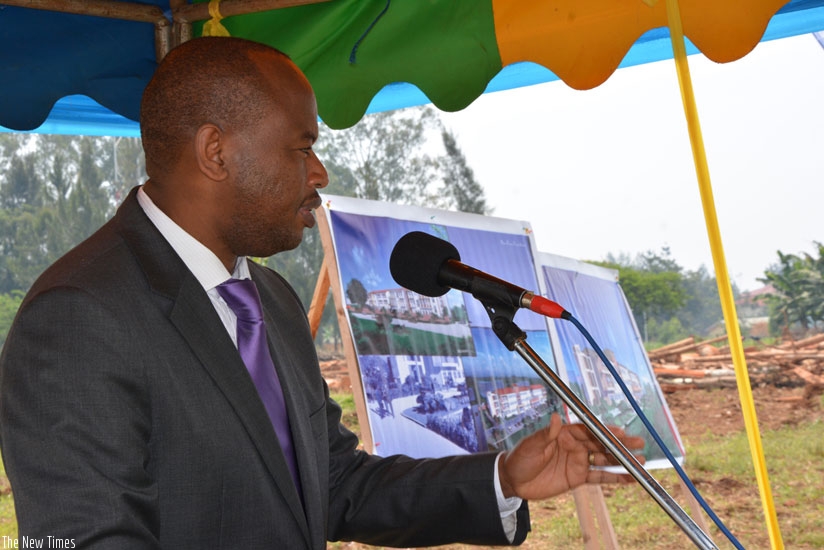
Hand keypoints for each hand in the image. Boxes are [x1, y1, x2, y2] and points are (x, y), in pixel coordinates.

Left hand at [498, 413, 645, 499]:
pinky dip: (615, 478)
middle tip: (640, 443)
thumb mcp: (531, 445)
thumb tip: (556, 418)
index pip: (589, 431)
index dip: (605, 432)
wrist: (513, 480)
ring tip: (642, 461)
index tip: (620, 433)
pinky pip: (600, 477)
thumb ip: (546, 435)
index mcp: (565, 433)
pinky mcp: (578, 478)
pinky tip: (630, 479)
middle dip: (621, 444)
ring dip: (622, 460)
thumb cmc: (520, 458)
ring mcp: (578, 461)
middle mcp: (575, 445)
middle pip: (601, 444)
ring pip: (604, 459)